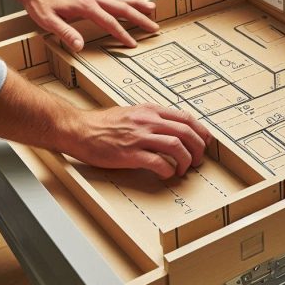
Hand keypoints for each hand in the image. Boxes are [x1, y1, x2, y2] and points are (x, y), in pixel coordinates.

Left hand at [18, 0, 158, 50]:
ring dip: (138, 2)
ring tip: (152, 7)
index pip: (109, 22)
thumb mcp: (48, 21)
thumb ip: (65, 33)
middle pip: (122, 7)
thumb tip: (79, 46)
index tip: (132, 44)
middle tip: (154, 26)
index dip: (122, 34)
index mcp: (85, 5)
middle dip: (140, 17)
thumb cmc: (39, 3)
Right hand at [61, 104, 213, 179]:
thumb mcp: (132, 112)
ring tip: (184, 169)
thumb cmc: (102, 124)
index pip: (186, 118)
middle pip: (186, 131)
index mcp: (149, 110)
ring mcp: (139, 137)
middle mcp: (147, 121)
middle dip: (198, 148)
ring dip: (186, 160)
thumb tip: (172, 128)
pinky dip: (168, 170)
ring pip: (176, 145)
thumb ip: (152, 118)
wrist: (78, 129)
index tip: (205, 142)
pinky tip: (167, 174)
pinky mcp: (130, 153)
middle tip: (198, 160)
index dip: (201, 131)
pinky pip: (158, 162)